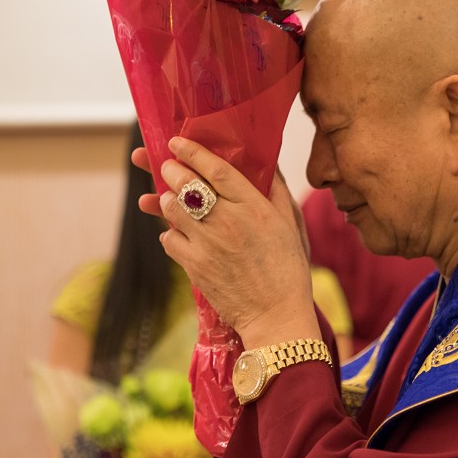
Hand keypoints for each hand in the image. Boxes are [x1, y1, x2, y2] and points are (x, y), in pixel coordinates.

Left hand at [137, 138, 317, 349]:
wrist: (276, 316)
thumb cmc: (287, 268)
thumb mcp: (290, 223)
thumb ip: (275, 189)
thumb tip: (265, 161)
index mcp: (254, 206)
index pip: (216, 169)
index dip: (192, 151)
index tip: (176, 141)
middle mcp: (228, 221)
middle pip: (186, 183)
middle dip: (170, 170)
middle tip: (167, 166)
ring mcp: (207, 244)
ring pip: (171, 208)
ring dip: (167, 200)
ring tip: (173, 200)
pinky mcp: (194, 266)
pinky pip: (168, 239)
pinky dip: (170, 234)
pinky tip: (181, 235)